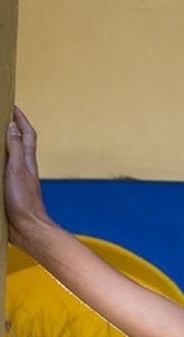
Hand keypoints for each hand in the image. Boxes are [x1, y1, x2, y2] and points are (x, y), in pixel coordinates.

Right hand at [5, 106, 51, 249]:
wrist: (28, 230)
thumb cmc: (25, 202)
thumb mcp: (17, 169)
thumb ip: (14, 148)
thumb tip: (12, 125)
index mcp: (27, 161)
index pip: (26, 133)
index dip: (20, 118)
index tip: (12, 106)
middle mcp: (24, 168)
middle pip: (20, 142)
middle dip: (13, 128)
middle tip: (4, 116)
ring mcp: (18, 180)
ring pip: (12, 157)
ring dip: (5, 145)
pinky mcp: (11, 192)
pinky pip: (5, 172)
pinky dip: (0, 164)